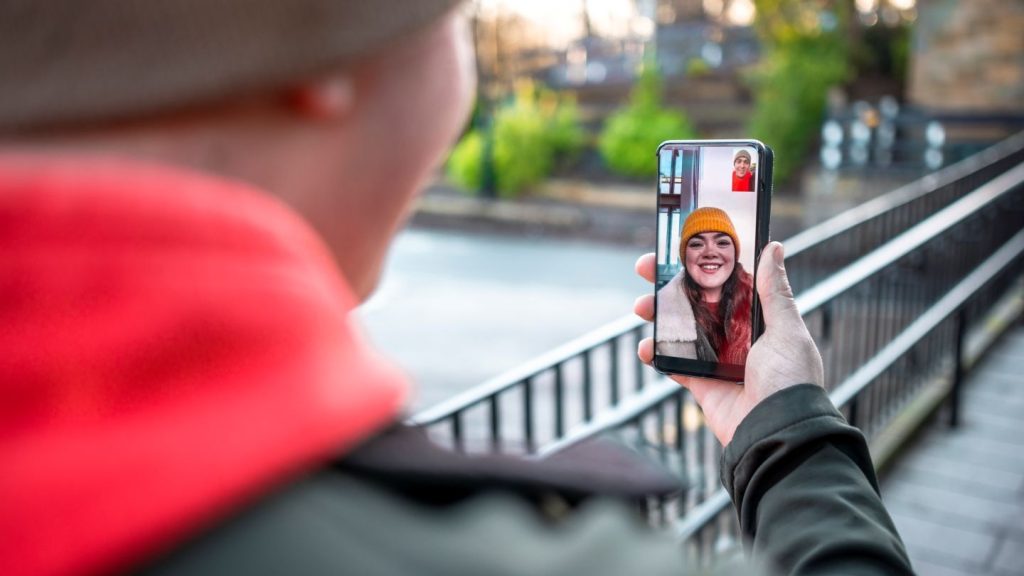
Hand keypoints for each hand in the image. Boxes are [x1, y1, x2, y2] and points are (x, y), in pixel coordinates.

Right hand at [633, 241, 823, 445]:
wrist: (778, 432)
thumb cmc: (791, 379)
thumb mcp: (787, 329)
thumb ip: (774, 291)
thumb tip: (774, 247)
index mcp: (759, 317)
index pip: (725, 281)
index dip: (702, 263)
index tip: (679, 246)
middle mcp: (736, 334)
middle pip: (695, 300)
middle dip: (668, 283)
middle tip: (646, 268)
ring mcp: (717, 359)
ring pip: (680, 328)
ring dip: (658, 314)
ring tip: (641, 307)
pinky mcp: (702, 384)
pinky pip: (673, 364)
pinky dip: (655, 354)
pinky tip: (645, 346)